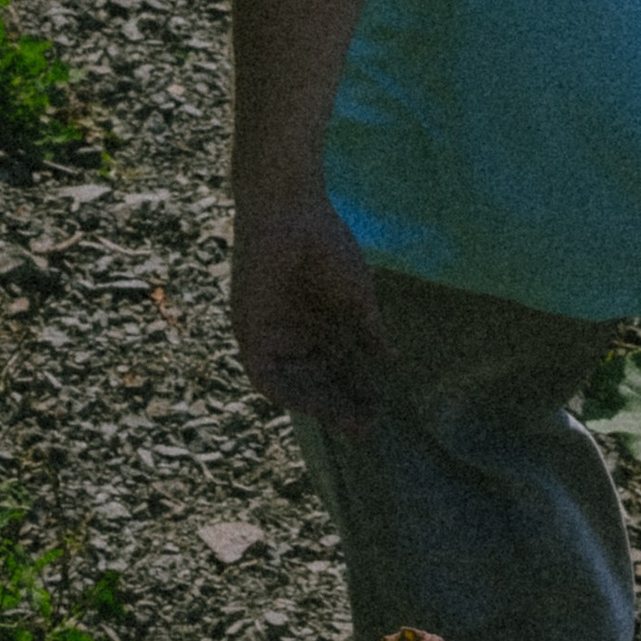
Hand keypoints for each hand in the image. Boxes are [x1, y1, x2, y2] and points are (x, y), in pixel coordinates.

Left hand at [231, 193, 390, 433]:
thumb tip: (391, 360)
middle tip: (366, 427)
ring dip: (319, 405)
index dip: (356, 389)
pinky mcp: (250, 333)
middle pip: (318, 380)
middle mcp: (294, 335)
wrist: (291, 213)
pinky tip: (312, 406)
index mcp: (318, 322)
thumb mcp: (356, 295)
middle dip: (340, 405)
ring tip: (349, 422)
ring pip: (295, 383)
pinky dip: (288, 391)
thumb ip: (368, 330)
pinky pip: (266, 375)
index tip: (378, 410)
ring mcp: (272, 336)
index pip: (337, 366)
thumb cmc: (326, 244)